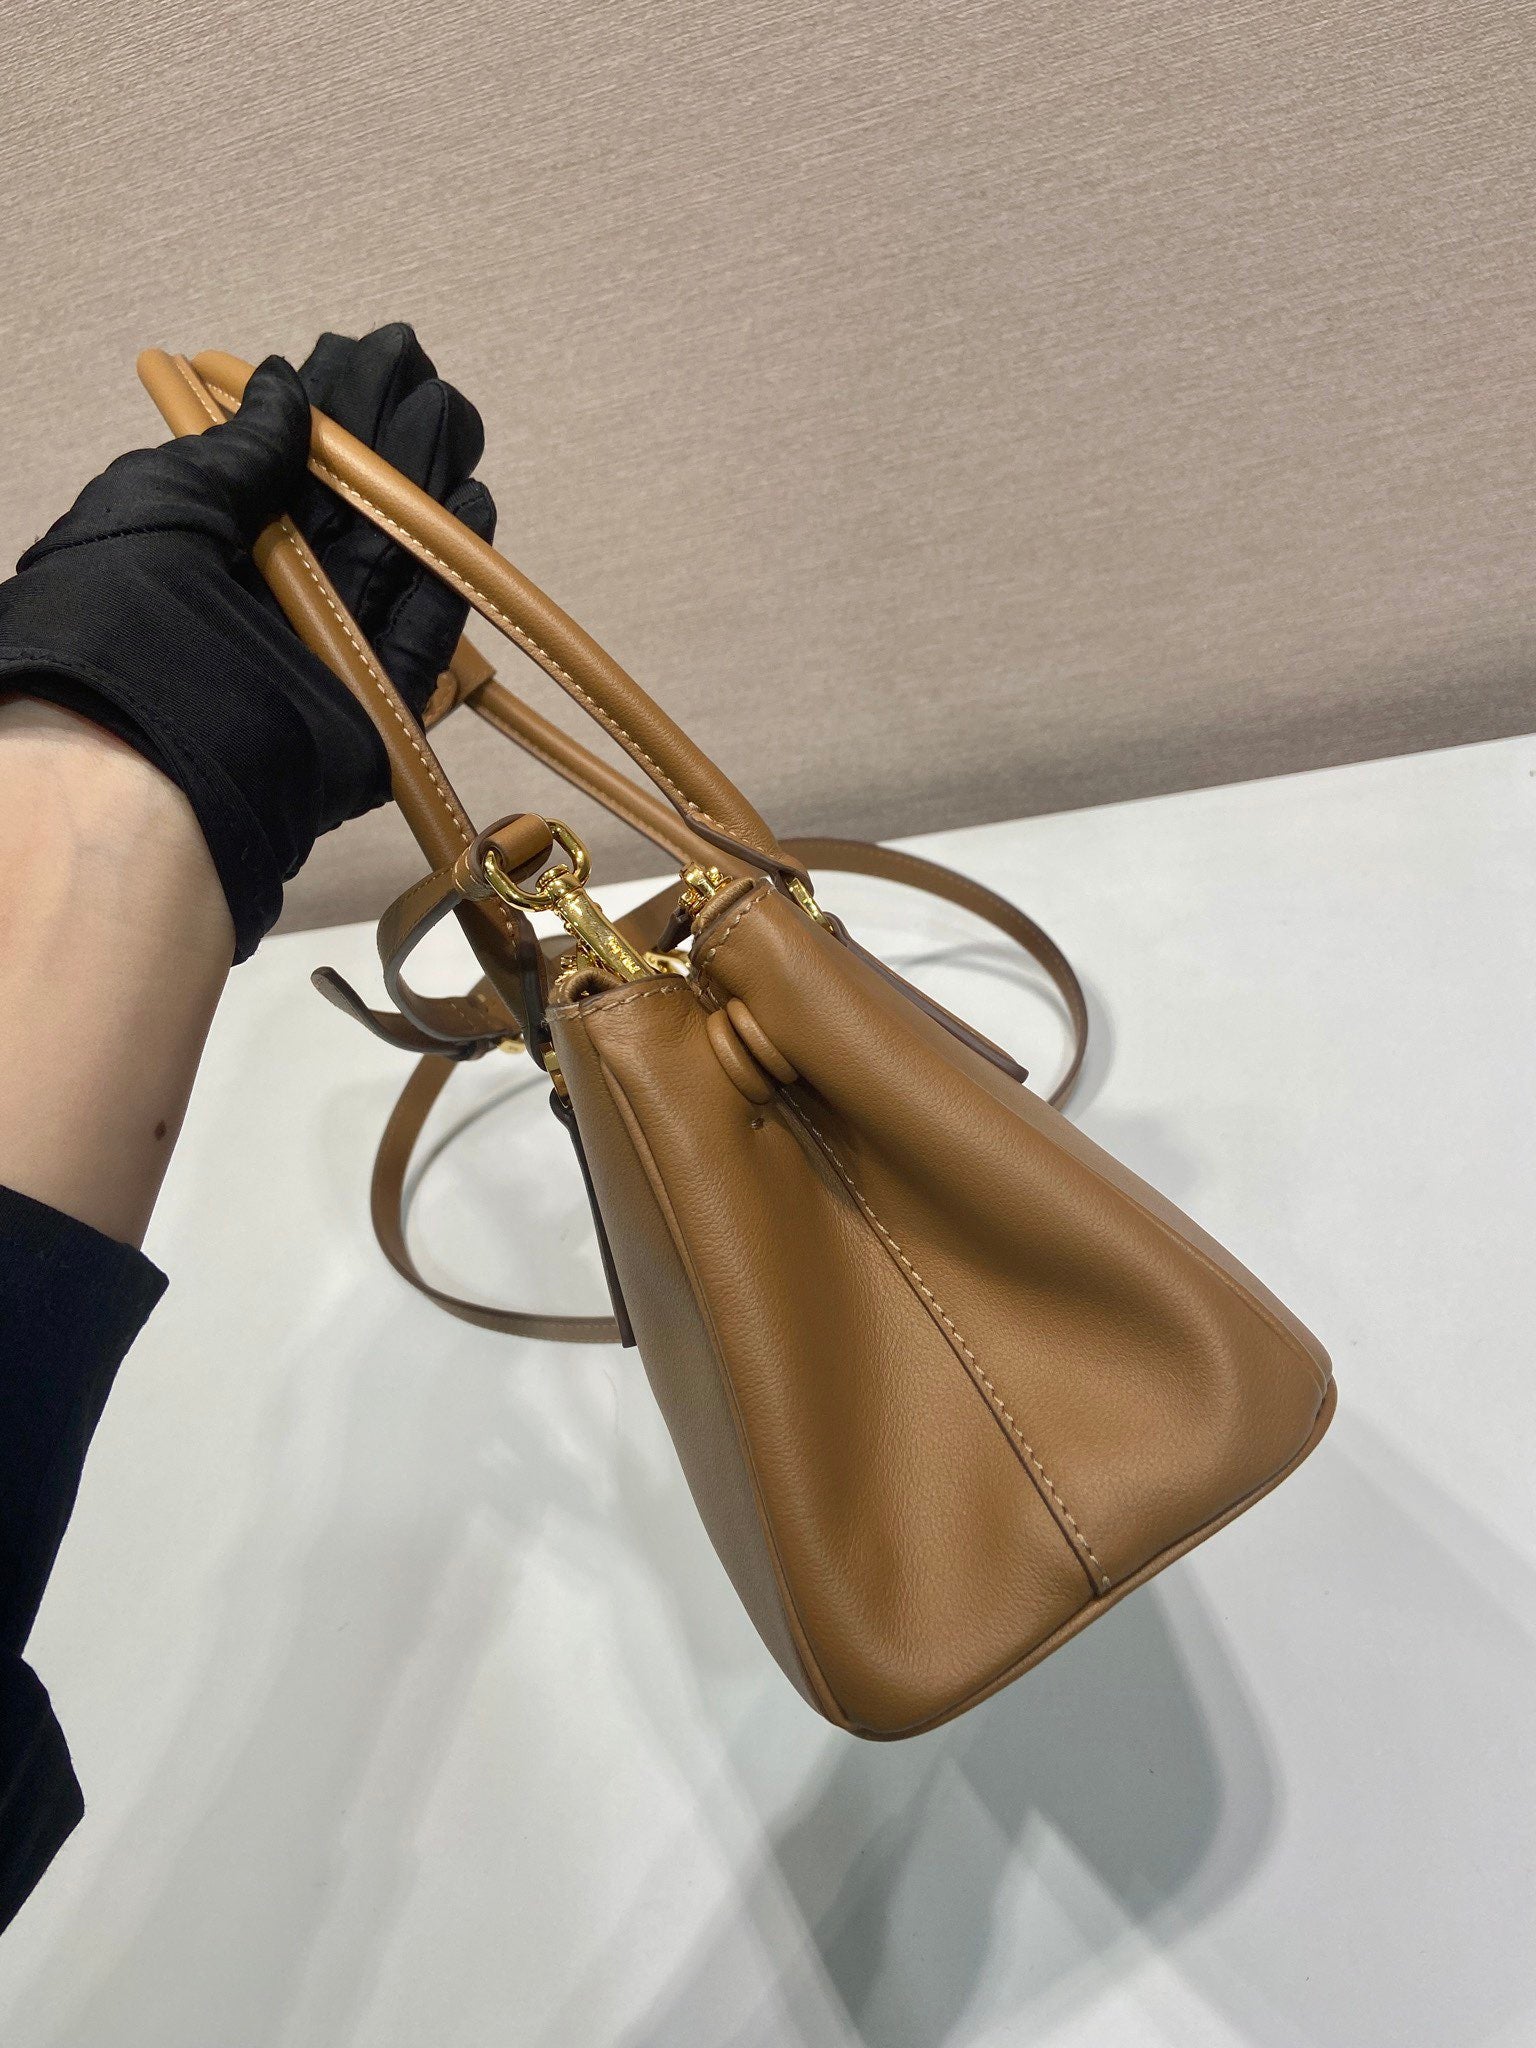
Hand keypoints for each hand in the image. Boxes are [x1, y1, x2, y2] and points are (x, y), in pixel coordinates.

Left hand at [0, 324, 495, 959]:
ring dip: (426, 497)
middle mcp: (265, 603)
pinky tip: (470, 512)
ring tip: (456, 423)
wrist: (143, 765)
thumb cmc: (122, 623)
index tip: (375, 356)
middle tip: (428, 382)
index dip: (332, 409)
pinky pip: (421, 643)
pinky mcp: (372, 714)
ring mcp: (323, 659)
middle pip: (346, 515)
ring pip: (390, 567)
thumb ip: (236, 449)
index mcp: (203, 552)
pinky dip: (448, 584)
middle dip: (391, 446)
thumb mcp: (160, 502)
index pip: (284, 468)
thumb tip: (284, 386)